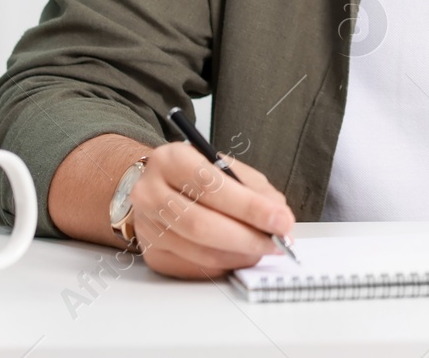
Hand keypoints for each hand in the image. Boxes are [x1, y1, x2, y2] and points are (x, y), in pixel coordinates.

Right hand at [130, 142, 295, 279]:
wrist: (159, 186)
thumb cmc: (197, 175)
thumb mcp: (227, 168)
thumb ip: (255, 190)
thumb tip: (280, 218)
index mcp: (171, 160)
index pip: (212, 186)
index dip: (250, 207)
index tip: (281, 220)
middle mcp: (150, 193)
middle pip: (202, 225)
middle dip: (248, 238)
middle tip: (278, 242)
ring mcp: (147, 227)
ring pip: (200, 251)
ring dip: (240, 255)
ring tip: (264, 249)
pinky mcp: (152, 253)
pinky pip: (195, 267)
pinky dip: (225, 264)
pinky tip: (241, 256)